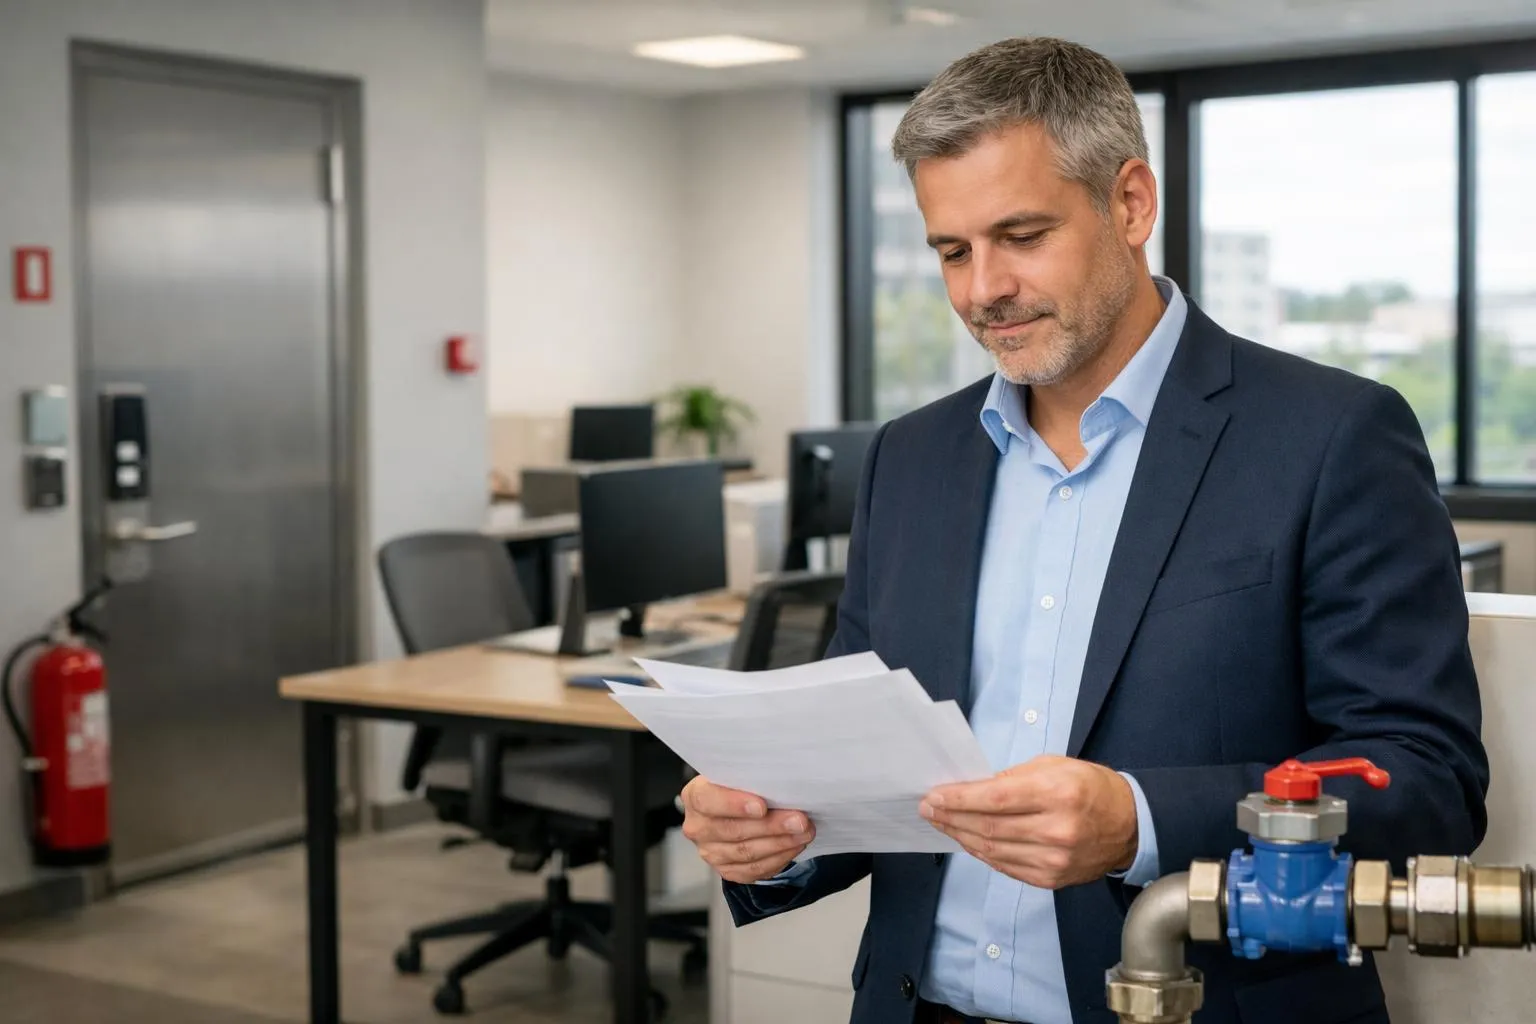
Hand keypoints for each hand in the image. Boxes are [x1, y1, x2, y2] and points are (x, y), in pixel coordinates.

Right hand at [679, 776, 814, 883]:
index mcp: (695, 796)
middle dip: (771, 826)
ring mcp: (711, 852)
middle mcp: (698, 827)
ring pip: (746, 853)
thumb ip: (751, 777)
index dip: (734, 804)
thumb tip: (782, 781)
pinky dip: (778, 859)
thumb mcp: (739, 774)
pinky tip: (794, 846)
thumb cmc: (740, 787)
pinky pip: (754, 870)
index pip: (707, 800)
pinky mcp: (727, 870)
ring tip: (804, 833)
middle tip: (800, 821)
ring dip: (780, 843)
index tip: (762, 806)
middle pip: (733, 830)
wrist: (734, 809)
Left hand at [920, 755, 1136, 889]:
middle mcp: (1056, 830)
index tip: (933, 796)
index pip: (995, 798)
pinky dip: (982, 853)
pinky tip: (967, 840)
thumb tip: (972, 788)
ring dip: (961, 836)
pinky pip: (1006, 866)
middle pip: (989, 827)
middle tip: (928, 810)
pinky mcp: (1052, 878)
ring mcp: (1054, 859)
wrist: (1130, 825)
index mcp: (1057, 793)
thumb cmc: (1089, 787)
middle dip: (951, 818)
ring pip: (993, 850)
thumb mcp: (1053, 766)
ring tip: (941, 824)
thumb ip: (1012, 778)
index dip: (958, 799)